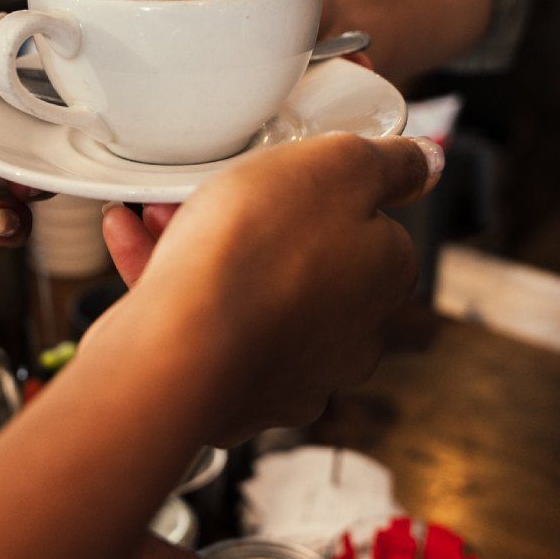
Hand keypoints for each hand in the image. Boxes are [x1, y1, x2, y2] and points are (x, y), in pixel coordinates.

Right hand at [93, 133, 440, 444]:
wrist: (183, 348)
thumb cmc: (258, 249)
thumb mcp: (336, 165)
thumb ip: (390, 161)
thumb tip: (427, 163)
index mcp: (387, 278)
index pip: (367, 220)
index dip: (315, 185)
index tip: (277, 167)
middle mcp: (353, 336)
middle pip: (303, 257)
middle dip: (252, 218)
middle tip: (206, 186)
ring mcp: (295, 374)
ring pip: (249, 293)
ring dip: (203, 246)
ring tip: (158, 210)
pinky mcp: (236, 397)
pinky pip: (206, 328)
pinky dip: (172, 284)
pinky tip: (131, 240)